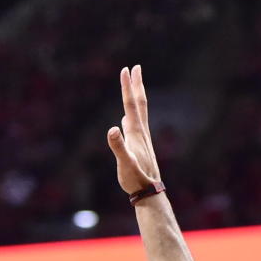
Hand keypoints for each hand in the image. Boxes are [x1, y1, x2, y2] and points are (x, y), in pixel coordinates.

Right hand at [107, 65, 161, 195]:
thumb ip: (118, 146)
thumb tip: (112, 128)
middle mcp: (141, 132)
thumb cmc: (135, 179)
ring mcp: (141, 139)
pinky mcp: (139, 146)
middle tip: (135, 68)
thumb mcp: (124, 163)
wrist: (149, 192)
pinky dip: (132, 115)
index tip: (126, 70)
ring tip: (134, 86)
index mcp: (135, 133)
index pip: (130, 105)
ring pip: (139, 113)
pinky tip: (127, 118)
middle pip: (139, 104)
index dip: (127, 87)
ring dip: (136, 97)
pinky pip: (135, 125)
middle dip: (136, 85)